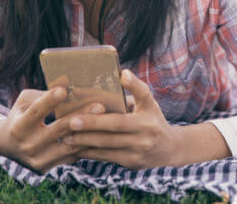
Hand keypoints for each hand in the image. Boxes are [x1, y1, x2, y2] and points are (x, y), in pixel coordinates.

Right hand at [0, 86, 104, 172]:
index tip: (64, 90)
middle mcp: (27, 146)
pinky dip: (87, 144)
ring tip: (106, 120)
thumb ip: (44, 94)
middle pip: (57, 129)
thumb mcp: (26, 102)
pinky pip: (72, 155)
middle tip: (99, 105)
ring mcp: (38, 160)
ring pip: (69, 145)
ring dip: (89, 132)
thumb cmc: (23, 115)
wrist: (11, 146)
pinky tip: (102, 133)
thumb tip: (67, 83)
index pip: (35, 112)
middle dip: (79, 116)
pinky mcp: (49, 168)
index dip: (49, 101)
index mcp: (18, 127)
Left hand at [61, 69, 181, 169]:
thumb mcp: (148, 103)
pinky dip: (90, 152)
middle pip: (117, 124)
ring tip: (67, 137)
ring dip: (85, 141)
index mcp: (150, 109)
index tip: (122, 74)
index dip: (133, 84)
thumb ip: (134, 91)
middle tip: (72, 121)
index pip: (143, 94)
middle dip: (92, 123)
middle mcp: (148, 128)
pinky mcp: (133, 162)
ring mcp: (141, 147)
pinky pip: (107, 156)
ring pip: (108, 143)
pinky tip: (76, 149)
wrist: (168, 149)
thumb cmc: (152, 120)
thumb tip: (118, 75)